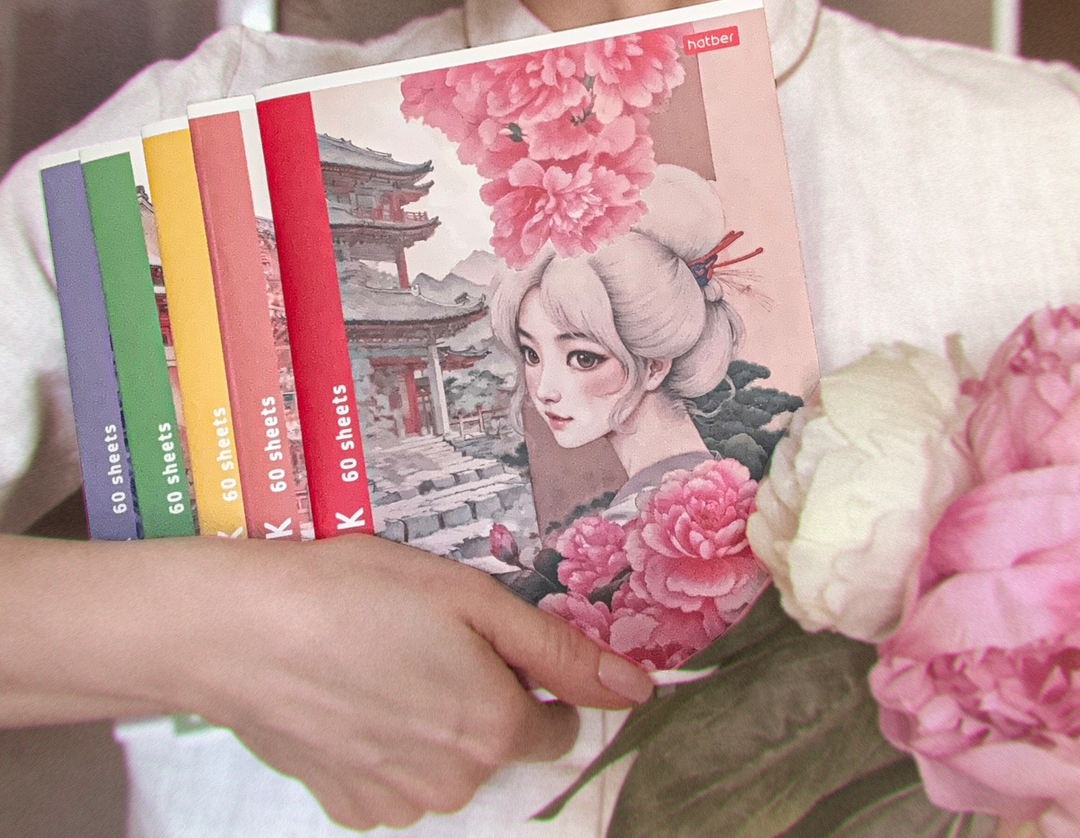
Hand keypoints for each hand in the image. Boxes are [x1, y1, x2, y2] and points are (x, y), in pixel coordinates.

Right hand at [175, 535, 652, 830]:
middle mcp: (454, 781)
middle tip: (426, 640)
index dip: (534, 682)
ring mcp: (397, 803)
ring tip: (382, 662)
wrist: (245, 629)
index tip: (491, 646)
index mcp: (493, 726)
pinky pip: (395, 779)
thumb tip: (636, 689)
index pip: (557, 727)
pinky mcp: (347, 807)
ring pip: (446, 763)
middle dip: (481, 697)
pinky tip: (354, 696)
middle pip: (497, 743)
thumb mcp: (472, 598)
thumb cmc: (360, 594)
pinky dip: (387, 744)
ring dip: (432, 722)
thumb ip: (559, 651)